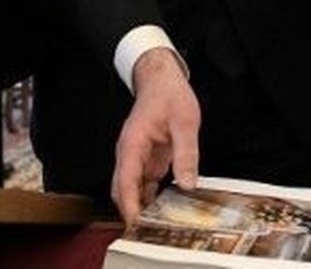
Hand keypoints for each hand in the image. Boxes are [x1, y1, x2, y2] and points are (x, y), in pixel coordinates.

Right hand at [112, 48, 199, 223]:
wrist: (161, 79)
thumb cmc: (168, 95)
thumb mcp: (185, 122)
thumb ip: (186, 154)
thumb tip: (188, 183)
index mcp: (133, 144)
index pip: (125, 182)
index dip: (129, 206)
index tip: (136, 224)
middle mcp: (129, 153)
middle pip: (123, 190)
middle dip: (132, 211)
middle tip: (150, 230)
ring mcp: (137, 157)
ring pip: (132, 189)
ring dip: (142, 206)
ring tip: (161, 222)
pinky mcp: (146, 159)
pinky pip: (144, 183)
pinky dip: (151, 197)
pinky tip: (166, 206)